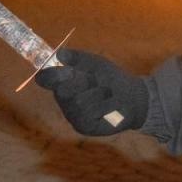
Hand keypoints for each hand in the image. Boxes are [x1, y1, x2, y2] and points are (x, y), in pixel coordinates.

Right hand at [35, 49, 149, 134]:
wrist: (134, 98)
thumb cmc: (112, 79)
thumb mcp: (97, 64)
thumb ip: (79, 58)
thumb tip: (60, 53)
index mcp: (63, 83)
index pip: (46, 79)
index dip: (51, 75)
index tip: (65, 70)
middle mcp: (64, 100)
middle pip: (63, 90)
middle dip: (82, 82)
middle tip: (96, 79)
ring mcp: (72, 115)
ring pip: (79, 102)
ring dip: (98, 93)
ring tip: (108, 93)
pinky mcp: (83, 127)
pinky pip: (89, 114)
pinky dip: (104, 106)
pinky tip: (111, 107)